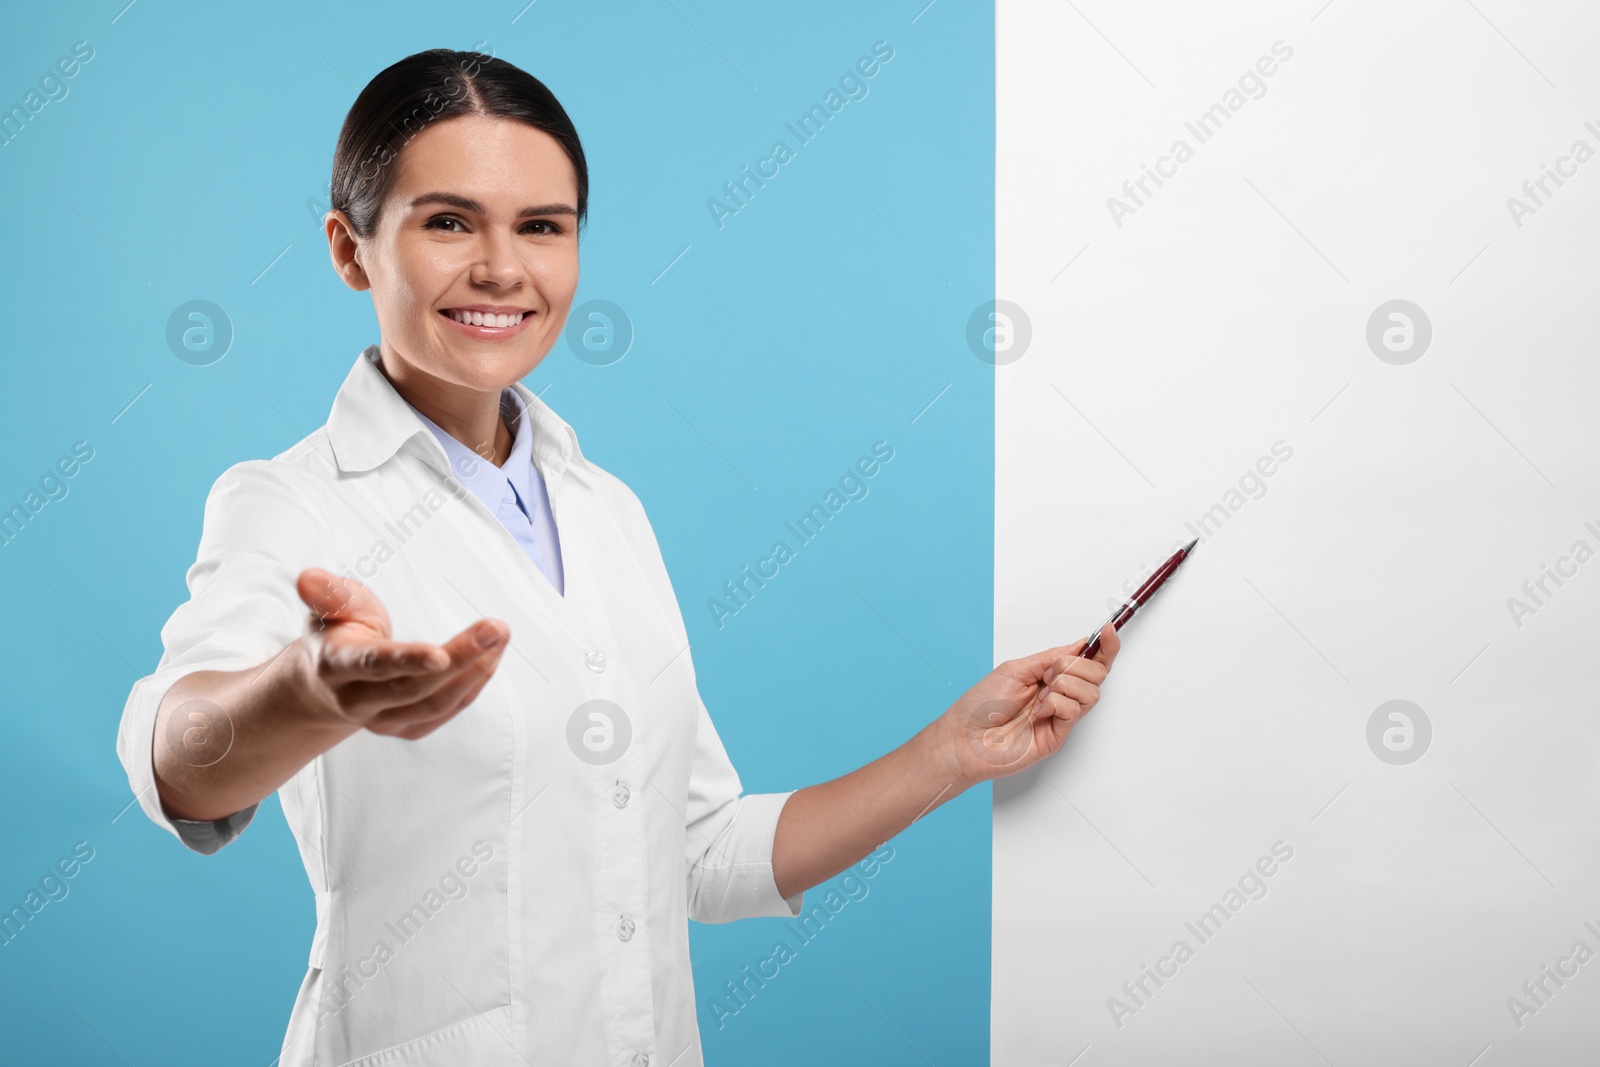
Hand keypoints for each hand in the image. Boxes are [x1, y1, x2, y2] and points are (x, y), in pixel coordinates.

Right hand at [293, 567, 509, 740]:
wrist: (322, 688)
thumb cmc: (334, 636)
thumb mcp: (328, 608)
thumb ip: (328, 594)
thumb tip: (308, 578)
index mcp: (335, 666)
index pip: (374, 665)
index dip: (407, 660)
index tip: (441, 653)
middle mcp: (357, 700)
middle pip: (414, 687)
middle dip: (461, 658)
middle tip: (496, 629)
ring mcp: (382, 721)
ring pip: (436, 704)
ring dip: (475, 671)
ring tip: (499, 636)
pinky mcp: (405, 729)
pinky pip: (446, 711)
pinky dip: (473, 685)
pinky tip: (490, 658)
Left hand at [937, 622, 1121, 786]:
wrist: (965, 738)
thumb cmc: (981, 705)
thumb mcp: (1015, 668)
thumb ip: (1050, 657)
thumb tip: (1079, 645)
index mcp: (1049, 677)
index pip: (1088, 661)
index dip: (1105, 646)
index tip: (1109, 630)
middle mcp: (1059, 695)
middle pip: (1097, 673)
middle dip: (1077, 665)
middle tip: (1049, 673)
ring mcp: (1061, 716)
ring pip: (1092, 691)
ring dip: (1065, 684)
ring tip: (1041, 693)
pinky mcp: (1059, 735)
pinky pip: (1074, 710)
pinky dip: (1056, 703)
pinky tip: (1038, 710)